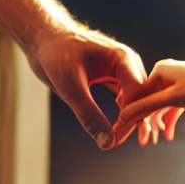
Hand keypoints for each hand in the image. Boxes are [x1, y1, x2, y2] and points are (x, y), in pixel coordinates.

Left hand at [23, 24, 145, 149]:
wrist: (43, 39)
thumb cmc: (55, 54)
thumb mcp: (70, 87)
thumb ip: (89, 115)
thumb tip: (107, 143)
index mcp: (122, 57)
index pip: (138, 93)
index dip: (132, 118)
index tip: (116, 138)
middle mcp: (126, 63)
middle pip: (141, 97)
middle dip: (138, 121)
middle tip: (132, 143)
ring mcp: (121, 70)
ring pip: (136, 99)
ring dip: (134, 119)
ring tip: (133, 140)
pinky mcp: (112, 77)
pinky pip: (125, 98)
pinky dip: (125, 113)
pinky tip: (120, 129)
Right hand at [113, 57, 184, 145]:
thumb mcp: (173, 98)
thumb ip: (147, 107)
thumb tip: (123, 116)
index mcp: (160, 71)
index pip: (137, 95)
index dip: (130, 114)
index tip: (122, 132)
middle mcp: (168, 75)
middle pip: (149, 102)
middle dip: (144, 122)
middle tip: (140, 142)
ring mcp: (180, 85)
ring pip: (162, 107)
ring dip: (158, 124)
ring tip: (153, 142)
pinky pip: (174, 109)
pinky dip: (171, 121)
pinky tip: (169, 136)